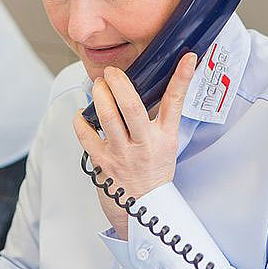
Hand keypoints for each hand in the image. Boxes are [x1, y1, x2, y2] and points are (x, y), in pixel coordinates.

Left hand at [73, 53, 196, 239]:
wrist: (142, 211)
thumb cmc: (153, 174)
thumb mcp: (166, 145)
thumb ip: (160, 119)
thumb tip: (150, 86)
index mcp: (165, 137)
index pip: (176, 103)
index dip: (182, 78)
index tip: (187, 58)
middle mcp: (145, 145)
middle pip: (132, 107)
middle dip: (119, 83)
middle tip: (112, 72)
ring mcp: (122, 155)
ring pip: (107, 117)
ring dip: (99, 96)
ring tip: (98, 86)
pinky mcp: (103, 164)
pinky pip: (86, 135)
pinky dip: (80, 120)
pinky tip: (82, 114)